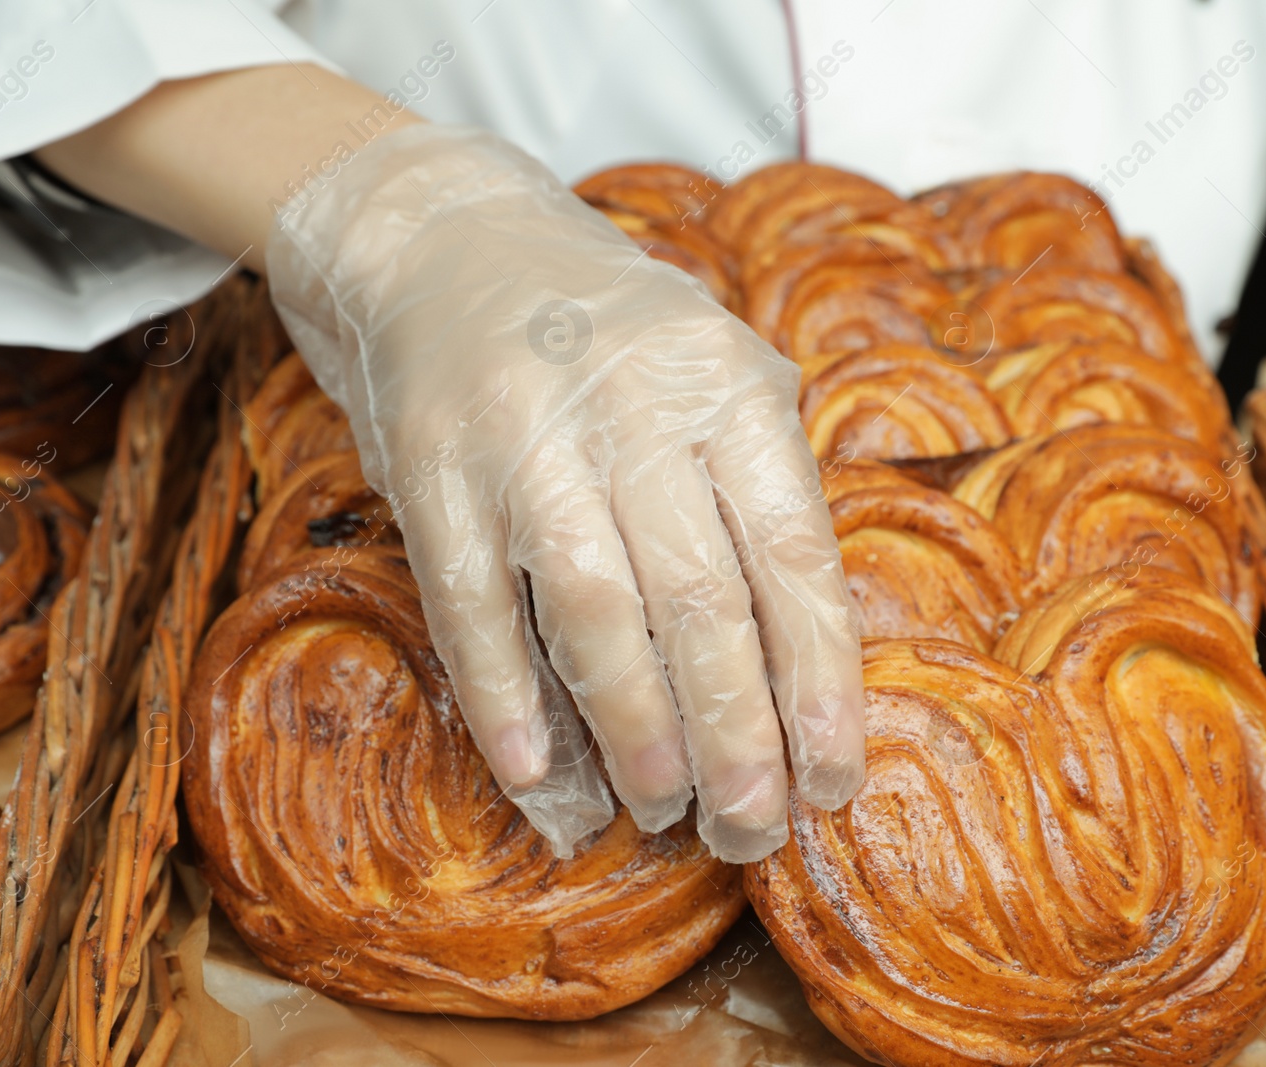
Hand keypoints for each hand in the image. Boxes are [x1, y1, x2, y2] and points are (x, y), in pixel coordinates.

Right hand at [265, 124, 863, 860]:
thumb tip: (805, 653)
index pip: (792, 551)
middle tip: (752, 825)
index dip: (819, 676)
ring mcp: (524, 440)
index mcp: (725, 386)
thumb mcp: (720, 363)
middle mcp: (633, 409)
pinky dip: (507, 702)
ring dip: (635, 728)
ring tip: (666, 809)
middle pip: (701, 600)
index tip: (834, 773)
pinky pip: (472, 608)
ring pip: (595, 612)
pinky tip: (542, 780)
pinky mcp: (431, 472)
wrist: (448, 240)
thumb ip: (768, 482)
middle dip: (736, 733)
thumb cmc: (612, 332)